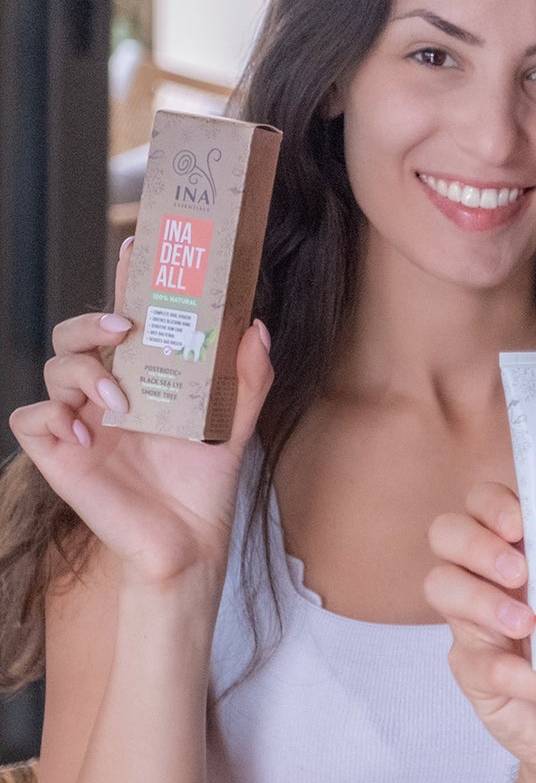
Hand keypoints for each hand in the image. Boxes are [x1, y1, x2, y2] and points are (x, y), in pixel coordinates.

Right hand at [7, 239, 273, 587]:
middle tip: (122, 327)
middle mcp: (109, 390)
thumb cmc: (206, 480)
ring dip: (82, 372)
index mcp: (147, 375)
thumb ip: (250, 375)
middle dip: (90, 320)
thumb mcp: (236, 422)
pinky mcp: (59, 455)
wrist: (190, 540)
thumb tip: (256, 325)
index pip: (129, 317)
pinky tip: (85, 434)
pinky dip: (53, 418)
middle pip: (75, 334)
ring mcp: (81, 420)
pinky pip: (32, 418)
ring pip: (53, 368)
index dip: (126, 279)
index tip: (137, 243)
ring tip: (119, 400)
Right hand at [426, 484, 535, 782]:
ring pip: (442, 588)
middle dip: (476, 542)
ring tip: (529, 623)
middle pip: (446, 534)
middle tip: (519, 570)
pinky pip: (488, 666)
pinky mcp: (479, 676)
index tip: (523, 520)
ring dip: (482, 600)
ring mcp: (478, 626)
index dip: (493, 503)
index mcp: (529, 551)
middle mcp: (493, 579)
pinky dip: (535, 678)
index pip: (485, 504)